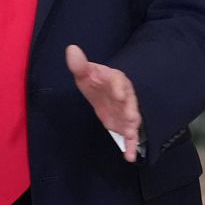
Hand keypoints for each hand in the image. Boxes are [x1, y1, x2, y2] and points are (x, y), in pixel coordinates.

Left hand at [66, 45, 141, 162]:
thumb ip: (79, 64)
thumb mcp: (85, 73)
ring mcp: (127, 111)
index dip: (119, 88)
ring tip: (132, 136)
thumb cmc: (96, 80)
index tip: (118, 94)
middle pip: (130, 102)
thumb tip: (71, 48)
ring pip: (132, 119)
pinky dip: (131, 146)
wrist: (103, 91)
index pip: (119, 81)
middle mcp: (125, 95)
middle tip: (132, 118)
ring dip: (133, 128)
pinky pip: (130, 136)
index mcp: (115, 80)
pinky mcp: (125, 124)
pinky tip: (129, 156)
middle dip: (131, 110)